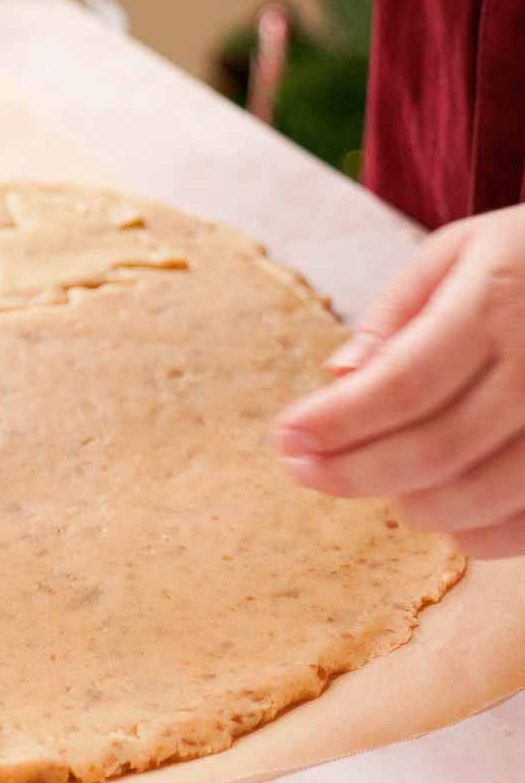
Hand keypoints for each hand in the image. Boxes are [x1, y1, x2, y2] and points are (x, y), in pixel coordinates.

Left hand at [272, 206, 524, 557]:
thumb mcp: (462, 248)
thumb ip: (398, 311)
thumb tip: (339, 377)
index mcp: (498, 302)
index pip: (402, 383)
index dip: (336, 421)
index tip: (283, 436)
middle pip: (434, 449)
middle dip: (351, 471)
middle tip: (300, 470)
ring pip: (481, 497)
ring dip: (409, 504)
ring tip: (366, 480)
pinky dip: (475, 534)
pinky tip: (436, 512)